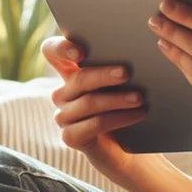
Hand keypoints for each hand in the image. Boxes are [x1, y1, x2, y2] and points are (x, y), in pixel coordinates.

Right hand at [42, 36, 150, 183]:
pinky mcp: (70, 137)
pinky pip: (94, 125)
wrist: (127, 144)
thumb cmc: (125, 104)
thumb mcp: (122, 81)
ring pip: (88, 102)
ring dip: (116, 99)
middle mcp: (63, 92)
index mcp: (70, 71)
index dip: (61, 48)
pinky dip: (118, 118)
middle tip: (127, 73)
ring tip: (139, 98)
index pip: (52, 51)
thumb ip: (118, 63)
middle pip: (78, 79)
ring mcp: (64, 116)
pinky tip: (136, 115)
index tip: (81, 52)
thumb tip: (135, 47)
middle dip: (104, 75)